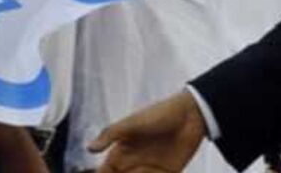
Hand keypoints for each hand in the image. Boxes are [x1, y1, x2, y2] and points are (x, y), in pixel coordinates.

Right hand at [89, 90, 206, 172]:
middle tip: (137, 171)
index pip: (106, 172)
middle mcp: (134, 163)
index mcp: (122, 151)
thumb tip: (89, 148)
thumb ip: (110, 134)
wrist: (192, 115)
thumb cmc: (159, 114)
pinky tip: (157, 171)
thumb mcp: (132, 123)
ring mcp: (150, 169)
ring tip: (147, 169)